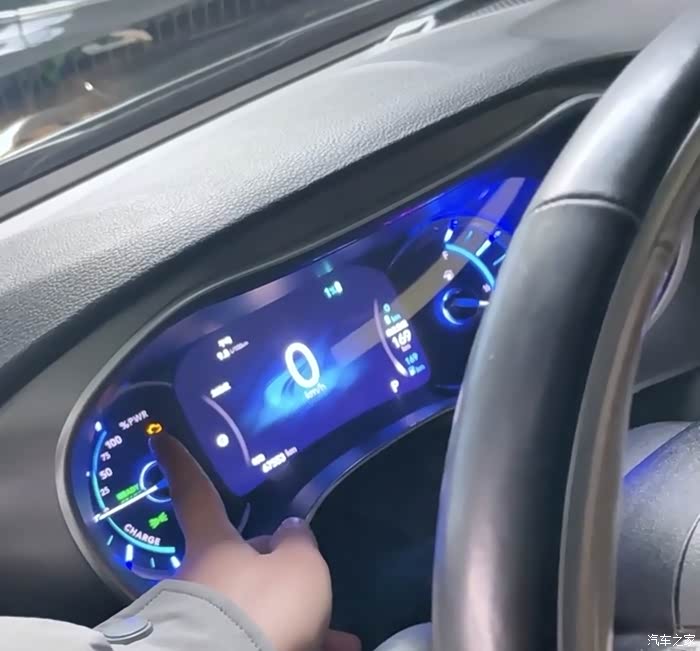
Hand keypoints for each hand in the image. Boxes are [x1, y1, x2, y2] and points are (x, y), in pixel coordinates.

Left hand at [151, 433, 359, 650]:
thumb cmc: (260, 608)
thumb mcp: (300, 566)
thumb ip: (298, 542)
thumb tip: (289, 532)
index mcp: (214, 544)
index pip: (196, 493)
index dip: (180, 464)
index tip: (159, 438)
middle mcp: (202, 578)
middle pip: (241, 563)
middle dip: (277, 574)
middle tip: (310, 589)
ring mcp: (204, 618)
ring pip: (256, 609)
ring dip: (295, 617)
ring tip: (335, 638)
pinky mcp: (213, 648)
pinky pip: (259, 639)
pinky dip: (291, 641)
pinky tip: (323, 649)